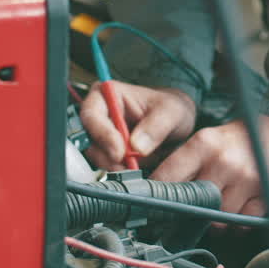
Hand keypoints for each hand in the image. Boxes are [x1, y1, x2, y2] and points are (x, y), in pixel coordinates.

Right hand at [81, 82, 196, 169]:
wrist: (178, 126)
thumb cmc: (171, 110)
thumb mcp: (171, 112)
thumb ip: (157, 126)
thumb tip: (137, 146)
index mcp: (108, 94)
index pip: (92, 114)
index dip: (102, 134)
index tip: (120, 152)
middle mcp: (100, 115)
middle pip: (90, 140)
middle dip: (109, 157)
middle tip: (130, 167)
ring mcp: (103, 136)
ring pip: (97, 157)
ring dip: (115, 167)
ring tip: (137, 169)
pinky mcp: (108, 154)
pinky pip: (107, 167)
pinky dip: (120, 172)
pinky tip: (135, 172)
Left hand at [151, 117, 268, 215]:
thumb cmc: (244, 141)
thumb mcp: (211, 141)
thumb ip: (188, 164)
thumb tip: (161, 194)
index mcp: (203, 144)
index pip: (168, 177)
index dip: (158, 196)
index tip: (152, 206)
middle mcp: (223, 161)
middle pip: (193, 203)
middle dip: (194, 208)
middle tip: (199, 204)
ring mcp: (245, 179)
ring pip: (218, 218)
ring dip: (220, 216)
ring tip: (229, 197)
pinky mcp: (265, 195)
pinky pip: (243, 221)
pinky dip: (242, 218)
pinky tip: (246, 201)